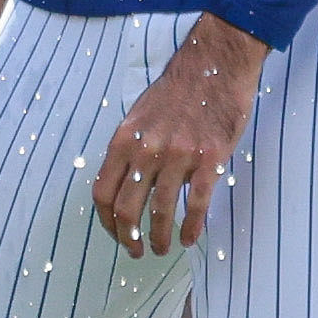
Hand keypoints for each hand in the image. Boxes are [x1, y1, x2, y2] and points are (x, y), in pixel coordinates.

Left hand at [89, 14, 265, 257]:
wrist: (214, 66)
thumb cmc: (177, 92)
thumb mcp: (139, 116)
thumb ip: (131, 150)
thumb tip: (127, 186)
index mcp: (124, 140)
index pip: (102, 192)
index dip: (106, 222)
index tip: (115, 235)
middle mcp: (146, 150)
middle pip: (126, 208)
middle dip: (128, 238)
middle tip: (136, 252)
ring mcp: (177, 155)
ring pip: (161, 211)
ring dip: (160, 238)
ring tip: (163, 249)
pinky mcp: (208, 158)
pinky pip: (196, 203)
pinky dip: (191, 227)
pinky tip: (189, 238)